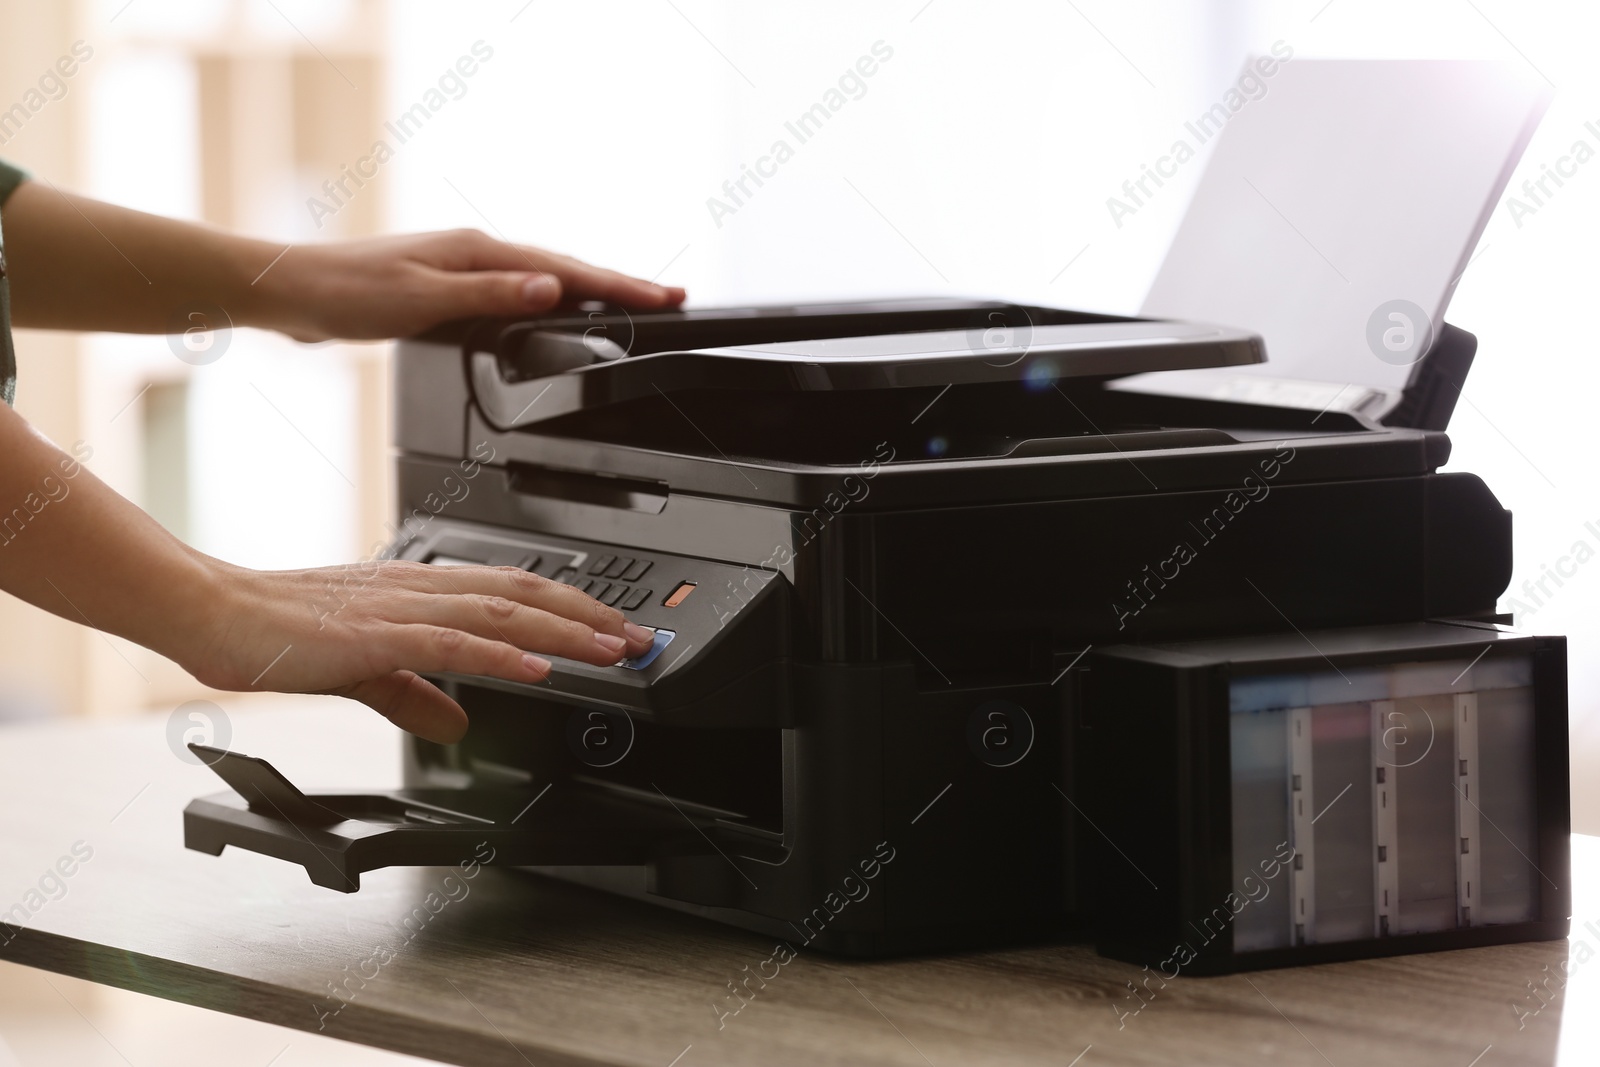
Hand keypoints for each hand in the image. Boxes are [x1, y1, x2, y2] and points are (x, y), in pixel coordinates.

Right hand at [185, 559, 656, 743]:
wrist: (210, 613)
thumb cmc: (276, 632)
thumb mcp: (364, 668)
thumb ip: (413, 691)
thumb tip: (459, 716)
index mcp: (417, 593)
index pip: (510, 593)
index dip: (567, 608)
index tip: (613, 630)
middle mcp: (418, 590)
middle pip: (521, 595)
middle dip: (587, 615)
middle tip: (639, 638)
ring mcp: (398, 608)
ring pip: (499, 613)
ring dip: (563, 631)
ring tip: (611, 649)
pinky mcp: (373, 636)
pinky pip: (448, 643)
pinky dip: (500, 656)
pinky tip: (538, 669)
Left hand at [255, 228, 686, 342]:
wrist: (288, 291)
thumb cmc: (344, 294)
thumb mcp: (424, 301)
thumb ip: (491, 297)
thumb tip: (550, 291)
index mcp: (479, 252)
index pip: (567, 271)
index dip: (621, 286)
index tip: (667, 298)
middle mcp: (475, 254)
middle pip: (566, 270)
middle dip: (620, 286)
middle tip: (670, 299)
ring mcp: (463, 269)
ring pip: (543, 281)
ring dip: (589, 293)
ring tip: (632, 306)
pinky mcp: (447, 289)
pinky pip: (516, 294)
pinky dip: (549, 302)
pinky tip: (554, 316)